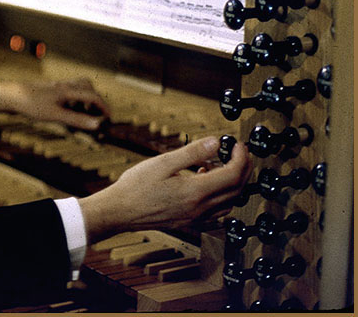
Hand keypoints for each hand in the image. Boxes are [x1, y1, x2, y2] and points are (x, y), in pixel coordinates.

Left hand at [0, 78, 109, 131]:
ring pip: (76, 87)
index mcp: (68, 91)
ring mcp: (55, 87)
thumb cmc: (31, 104)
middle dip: (96, 99)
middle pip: (87, 86)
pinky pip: (66, 91)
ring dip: (84, 98)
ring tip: (82, 113)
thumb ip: (77, 120)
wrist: (10, 95)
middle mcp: (64, 86)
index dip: (104, 107)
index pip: (93, 96)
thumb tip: (97, 124)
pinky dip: (72, 99)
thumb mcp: (56, 115)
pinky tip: (66, 110)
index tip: (109, 117)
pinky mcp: (48, 90)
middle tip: (98, 113)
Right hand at [79, 137, 252, 242]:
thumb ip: (192, 153)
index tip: (238, 145)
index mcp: (195, 192)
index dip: (241, 158)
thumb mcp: (162, 162)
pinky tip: (206, 183)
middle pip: (237, 189)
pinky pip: (218, 211)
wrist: (119, 211)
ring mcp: (196, 218)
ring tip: (222, 165)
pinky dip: (223, 196)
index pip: (233, 175)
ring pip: (231, 202)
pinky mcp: (191, 222)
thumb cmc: (136, 187)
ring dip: (235, 183)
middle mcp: (200, 208)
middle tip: (238, 152)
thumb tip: (216, 142)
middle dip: (244, 169)